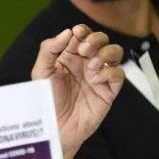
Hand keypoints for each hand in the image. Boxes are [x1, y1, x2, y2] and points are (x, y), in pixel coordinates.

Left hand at [32, 24, 123, 158]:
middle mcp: (85, 63)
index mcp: (69, 56)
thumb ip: (49, 49)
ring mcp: (98, 76)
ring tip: (91, 65)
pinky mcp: (108, 90)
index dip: (82, 31)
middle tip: (84, 50)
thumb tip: (67, 32)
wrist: (56, 127)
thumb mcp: (41, 72)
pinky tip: (96, 79)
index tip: (77, 32)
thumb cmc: (47, 101)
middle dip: (95, 39)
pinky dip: (109, 72)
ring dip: (105, 52)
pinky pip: (118, 74)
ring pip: (114, 52)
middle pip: (100, 40)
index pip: (81, 35)